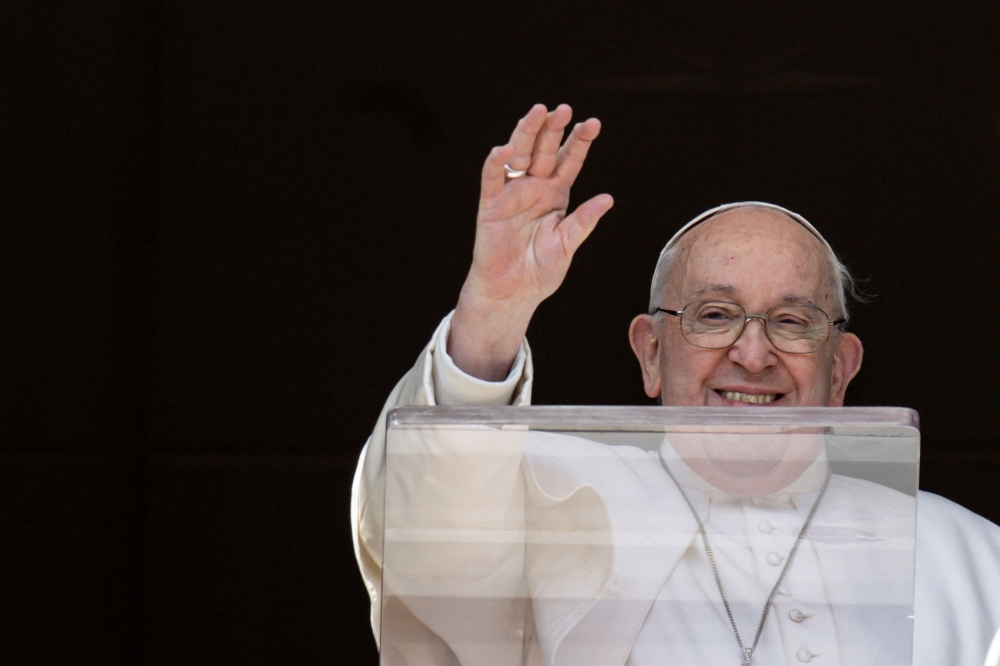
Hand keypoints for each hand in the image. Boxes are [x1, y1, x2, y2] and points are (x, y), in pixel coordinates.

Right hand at [449, 104, 613, 379]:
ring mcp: (512, 193)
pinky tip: (505, 149)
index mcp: (557, 194)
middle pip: (544, 150)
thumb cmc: (541, 270)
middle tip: (564, 109)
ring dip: (527, 133)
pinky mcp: (490, 204)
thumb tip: (607, 199)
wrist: (513, 292)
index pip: (569, 161)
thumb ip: (583, 221)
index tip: (593, 123)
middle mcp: (535, 188)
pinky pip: (492, 178)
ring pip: (519, 155)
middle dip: (553, 129)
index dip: (579, 142)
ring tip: (538, 112)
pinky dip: (497, 163)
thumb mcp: (567, 245)